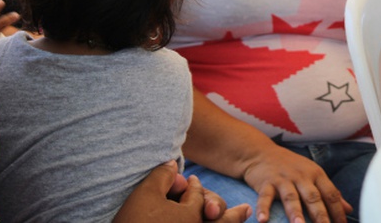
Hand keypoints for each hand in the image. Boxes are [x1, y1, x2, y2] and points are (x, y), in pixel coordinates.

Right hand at [114, 162, 251, 222]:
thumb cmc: (133, 221)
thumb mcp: (144, 193)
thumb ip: (162, 175)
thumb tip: (173, 164)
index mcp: (190, 216)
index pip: (198, 198)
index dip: (195, 188)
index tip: (192, 182)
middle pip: (219, 220)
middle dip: (232, 215)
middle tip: (247, 210)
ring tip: (244, 217)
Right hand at [243, 146, 351, 222]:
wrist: (261, 152)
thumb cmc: (290, 166)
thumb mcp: (312, 174)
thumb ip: (329, 192)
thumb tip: (348, 209)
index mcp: (316, 174)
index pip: (331, 193)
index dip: (338, 210)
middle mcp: (301, 176)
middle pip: (313, 197)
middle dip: (320, 215)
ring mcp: (283, 179)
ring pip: (291, 197)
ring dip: (295, 212)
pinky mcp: (266, 182)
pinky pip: (265, 196)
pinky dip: (263, 208)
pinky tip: (263, 220)